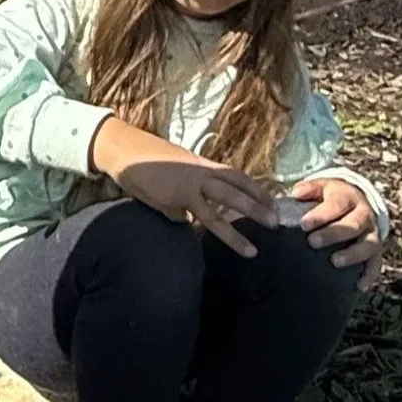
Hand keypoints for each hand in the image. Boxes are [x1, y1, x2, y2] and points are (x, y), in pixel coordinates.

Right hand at [92, 119, 275, 258]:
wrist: (125, 150)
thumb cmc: (146, 162)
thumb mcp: (174, 176)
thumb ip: (185, 198)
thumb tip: (185, 220)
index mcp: (204, 166)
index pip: (238, 177)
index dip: (257, 190)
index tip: (273, 204)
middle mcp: (202, 172)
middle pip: (237, 189)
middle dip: (259, 207)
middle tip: (276, 224)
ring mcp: (190, 183)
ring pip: (221, 208)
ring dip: (238, 231)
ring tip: (252, 251)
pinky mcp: (176, 195)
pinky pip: (192, 217)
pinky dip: (196, 229)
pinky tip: (198, 240)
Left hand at [291, 176, 383, 274]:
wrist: (357, 203)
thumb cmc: (331, 198)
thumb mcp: (322, 188)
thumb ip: (310, 189)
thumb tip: (297, 192)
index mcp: (349, 198)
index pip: (338, 204)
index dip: (321, 214)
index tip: (304, 225)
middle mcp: (364, 215)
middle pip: (354, 225)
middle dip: (334, 234)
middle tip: (313, 242)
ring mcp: (372, 234)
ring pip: (369, 244)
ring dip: (353, 254)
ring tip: (335, 262)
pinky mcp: (376, 251)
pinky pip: (376, 263)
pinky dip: (369, 274)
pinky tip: (359, 286)